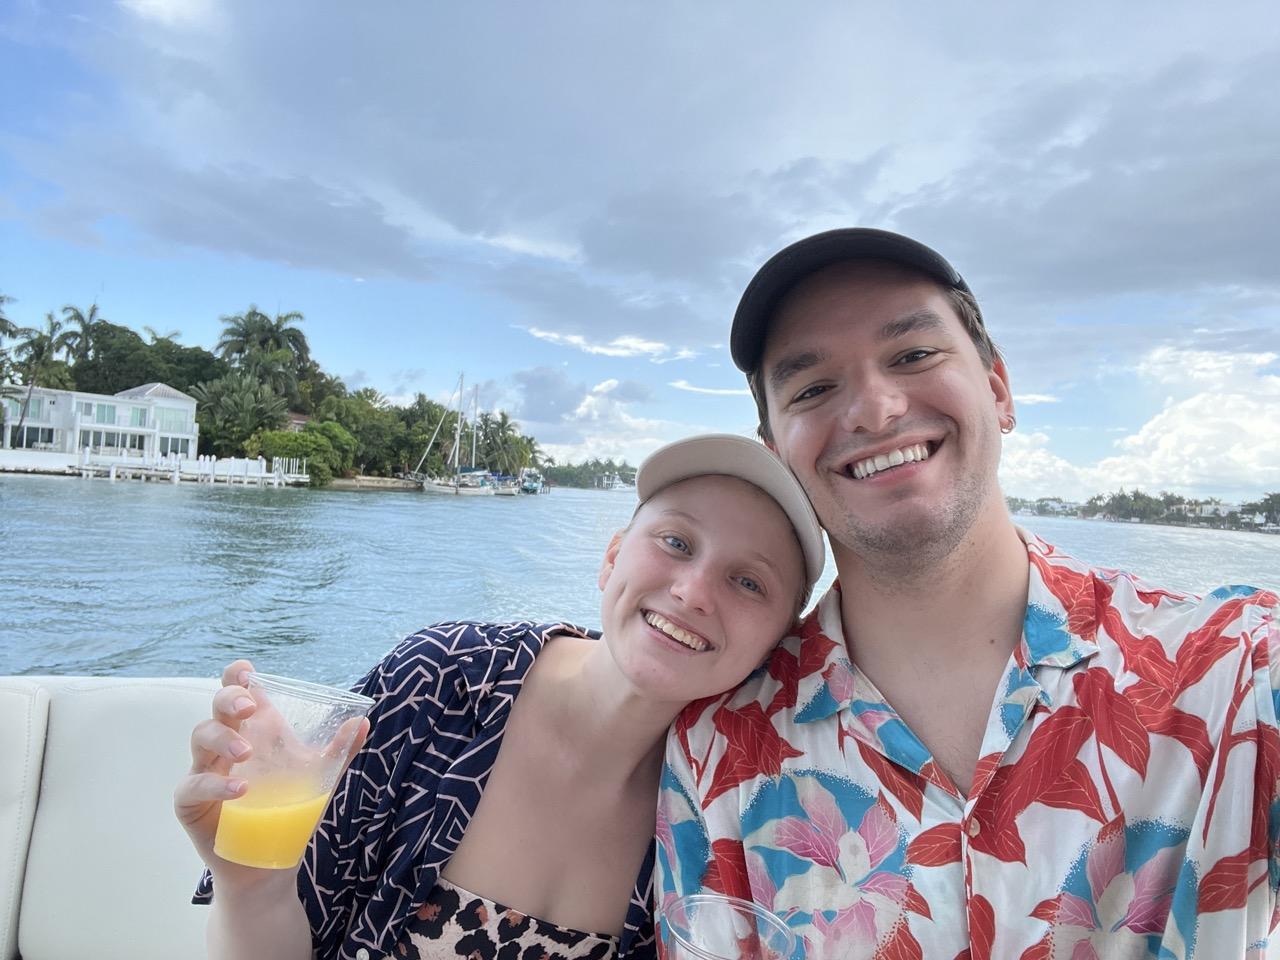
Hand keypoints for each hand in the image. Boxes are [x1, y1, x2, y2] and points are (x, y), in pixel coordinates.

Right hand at [174, 660, 369, 881]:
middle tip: (248, 707)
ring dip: (222, 738)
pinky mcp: (190, 802)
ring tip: (245, 752)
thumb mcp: (319, 779)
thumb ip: (339, 752)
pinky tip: (240, 790)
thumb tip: (363, 722)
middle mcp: (226, 745)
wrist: (268, 866)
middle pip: (217, 708)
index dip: (236, 675)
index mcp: (254, 731)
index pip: (237, 691)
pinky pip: (194, 786)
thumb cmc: (289, 812)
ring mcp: (205, 771)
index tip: (247, 671)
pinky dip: (215, 785)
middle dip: (229, 699)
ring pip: (200, 738)